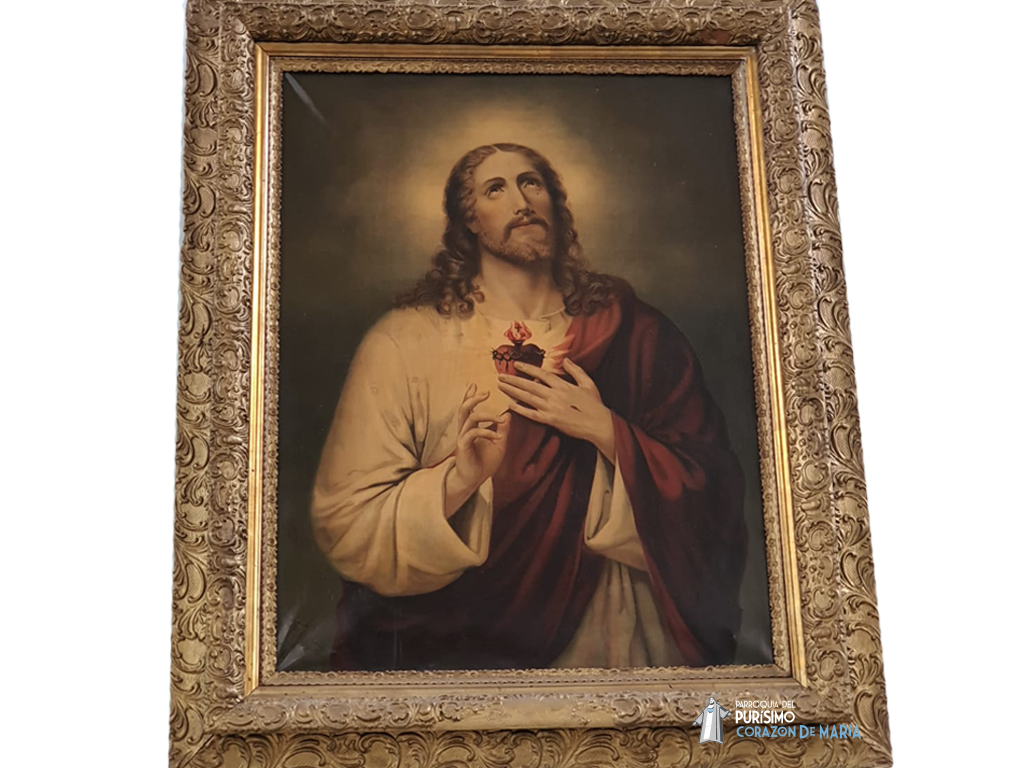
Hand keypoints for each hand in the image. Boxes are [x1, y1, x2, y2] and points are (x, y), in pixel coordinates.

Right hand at [446, 384, 510, 516]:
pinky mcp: (463, 446)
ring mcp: (463, 437)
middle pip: (464, 408)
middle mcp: (465, 430)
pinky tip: (498, 436)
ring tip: (500, 418)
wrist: (473, 481)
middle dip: (473, 398)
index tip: (474, 384)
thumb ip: (502, 430)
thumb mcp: (499, 444)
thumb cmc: (484, 463)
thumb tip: (507, 415)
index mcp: (471, 428)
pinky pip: (473, 433)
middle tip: (486, 392)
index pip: (469, 408)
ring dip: (487, 415)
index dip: (470, 396)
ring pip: (469, 418)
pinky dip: (488, 432)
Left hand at [497, 359, 615, 461]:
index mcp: (563, 385)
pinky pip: (532, 414)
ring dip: (513, 391)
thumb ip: (575, 370)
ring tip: (501, 386)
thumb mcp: (588, 383)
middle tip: (500, 376)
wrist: (598, 424)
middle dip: (514, 380)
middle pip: (530, 385)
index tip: (516, 365)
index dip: (528, 369)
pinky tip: (510, 405)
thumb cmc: (594, 405)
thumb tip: (565, 360)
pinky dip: (520, 409)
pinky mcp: (550, 420)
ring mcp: (551, 408)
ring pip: (528, 398)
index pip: (541, 374)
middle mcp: (554, 395)